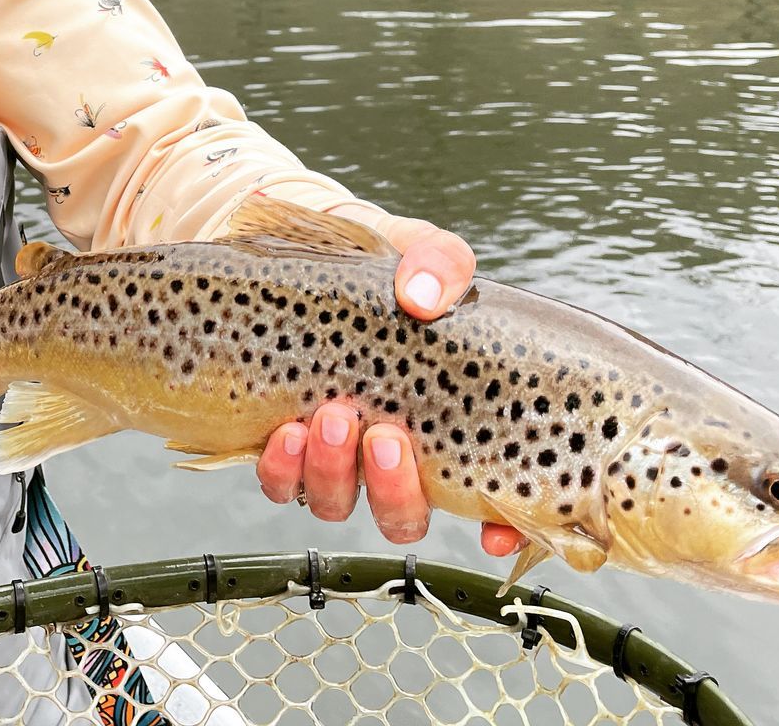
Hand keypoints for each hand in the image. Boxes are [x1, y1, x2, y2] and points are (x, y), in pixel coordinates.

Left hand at [259, 209, 523, 555]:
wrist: (303, 251)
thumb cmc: (378, 266)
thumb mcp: (419, 249)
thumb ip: (439, 263)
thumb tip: (422, 298)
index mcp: (444, 423)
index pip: (482, 500)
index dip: (498, 529)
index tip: (494, 529)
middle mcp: (392, 454)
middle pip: (403, 515)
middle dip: (395, 489)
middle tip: (385, 435)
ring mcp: (335, 454)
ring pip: (337, 503)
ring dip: (334, 472)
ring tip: (330, 416)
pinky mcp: (281, 443)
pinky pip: (282, 483)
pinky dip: (284, 468)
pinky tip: (287, 430)